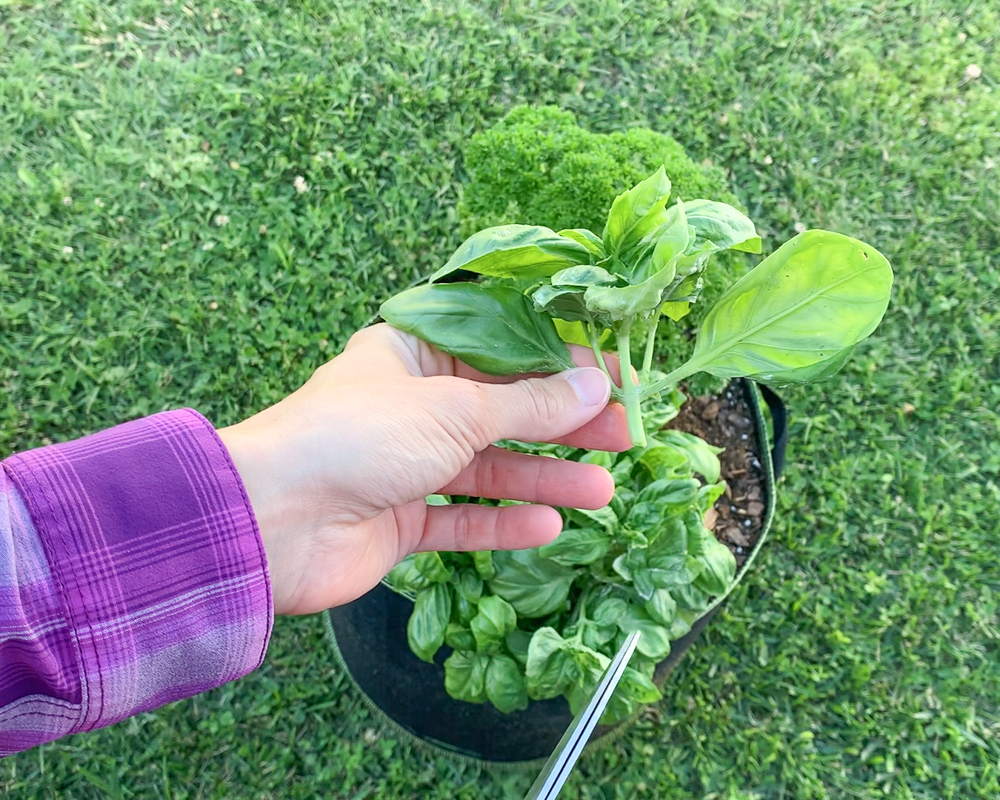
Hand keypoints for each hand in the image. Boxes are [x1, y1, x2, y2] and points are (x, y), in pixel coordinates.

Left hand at [217, 324, 630, 614]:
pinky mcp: (398, 521)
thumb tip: (596, 385)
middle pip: (501, 410)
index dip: (558, 362)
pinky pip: (461, 518)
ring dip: (544, 477)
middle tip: (624, 436)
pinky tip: (549, 526)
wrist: (272, 520)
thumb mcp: (455, 409)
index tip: (614, 376)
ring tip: (604, 490)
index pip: (499, 350)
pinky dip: (502, 522)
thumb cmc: (360, 436)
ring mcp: (404, 466)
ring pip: (487, 467)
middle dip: (562, 424)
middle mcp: (410, 406)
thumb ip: (529, 405)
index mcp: (412, 354)